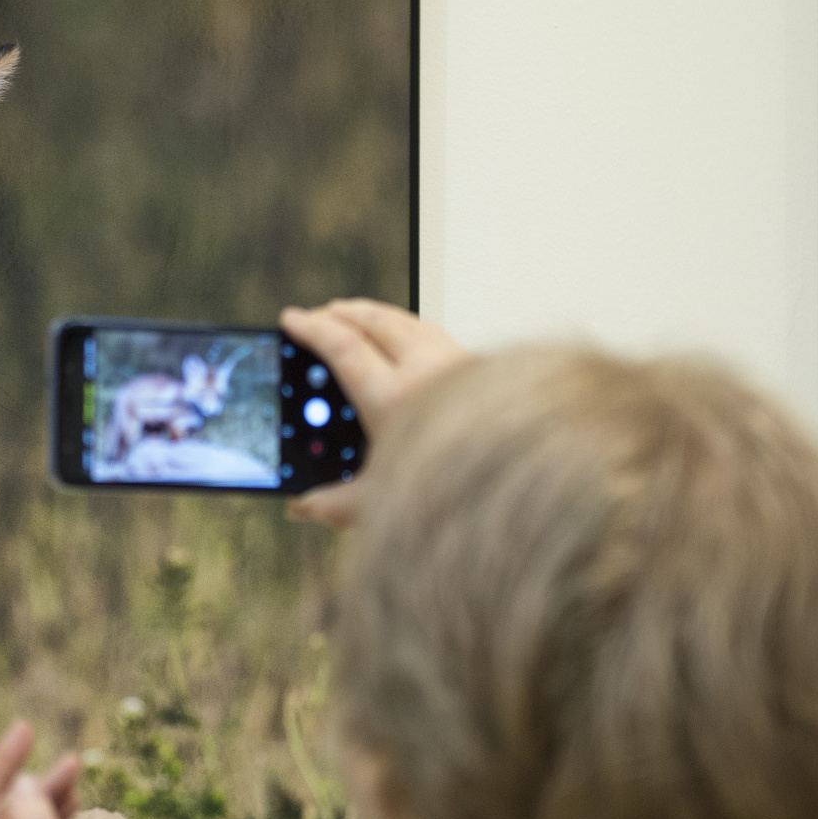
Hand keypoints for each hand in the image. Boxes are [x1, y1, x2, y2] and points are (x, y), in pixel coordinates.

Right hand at [278, 298, 471, 527]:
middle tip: (319, 314)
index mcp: (393, 399)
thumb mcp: (382, 504)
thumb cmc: (458, 491)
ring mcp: (456, 362)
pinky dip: (408, 326)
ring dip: (374, 314)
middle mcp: (426, 371)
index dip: (312, 329)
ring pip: (406, 321)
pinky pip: (433, 332)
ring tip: (355, 317)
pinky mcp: (478, 367)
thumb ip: (335, 504)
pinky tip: (405, 336)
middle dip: (340, 312)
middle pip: (374, 321)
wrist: (524, 476)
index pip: (343, 347)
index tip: (293, 319)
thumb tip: (302, 506)